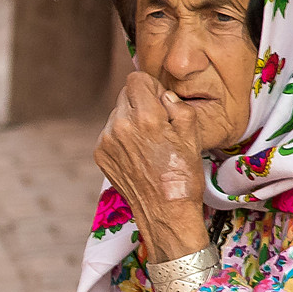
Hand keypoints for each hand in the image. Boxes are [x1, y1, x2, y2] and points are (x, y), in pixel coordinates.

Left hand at [93, 71, 211, 260]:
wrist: (166, 213)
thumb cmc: (183, 174)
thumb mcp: (192, 132)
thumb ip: (176, 103)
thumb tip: (162, 95)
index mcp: (145, 117)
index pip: (136, 78)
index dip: (152, 87)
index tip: (161, 104)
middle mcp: (120, 126)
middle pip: (125, 94)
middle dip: (141, 103)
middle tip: (157, 126)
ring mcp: (107, 141)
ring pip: (117, 113)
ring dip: (131, 120)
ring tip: (148, 144)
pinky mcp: (100, 154)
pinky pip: (110, 132)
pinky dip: (122, 138)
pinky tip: (137, 155)